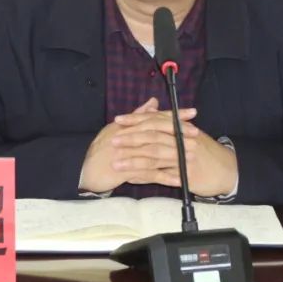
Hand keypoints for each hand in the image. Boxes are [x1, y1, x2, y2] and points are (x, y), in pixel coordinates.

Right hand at [78, 98, 194, 192]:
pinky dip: (165, 177)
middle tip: (196, 133)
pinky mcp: (128, 171)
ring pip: (157, 152)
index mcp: (130, 126)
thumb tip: (153, 101)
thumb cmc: (102, 149)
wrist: (86, 169)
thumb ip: (138, 115)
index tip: (192, 113)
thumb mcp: (119, 128)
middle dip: (179, 132)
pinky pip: (150, 174)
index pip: (156, 117)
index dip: (174, 115)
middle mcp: (131, 137)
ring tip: (192, 155)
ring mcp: (129, 154)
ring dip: (176, 154)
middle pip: (159, 132)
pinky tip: (179, 180)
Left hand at [110, 107, 236, 197]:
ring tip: (116, 162)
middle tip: (113, 140)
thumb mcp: (188, 133)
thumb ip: (167, 121)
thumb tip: (150, 108)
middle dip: (130, 138)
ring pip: (153, 156)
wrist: (227, 171)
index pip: (154, 119)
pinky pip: (160, 175)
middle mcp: (182, 140)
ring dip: (133, 159)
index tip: (118, 120)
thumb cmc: (206, 153)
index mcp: (181, 128)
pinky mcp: (183, 175)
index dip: (135, 119)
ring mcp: (183, 157)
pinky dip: (144, 176)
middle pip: (152, 136)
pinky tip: (131, 178)